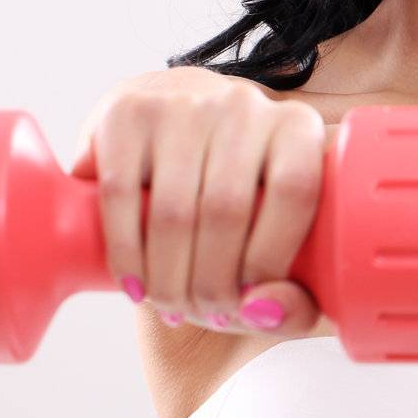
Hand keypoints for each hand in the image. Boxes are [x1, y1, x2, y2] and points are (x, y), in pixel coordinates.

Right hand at [70, 65, 325, 337]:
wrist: (170, 130)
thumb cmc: (237, 200)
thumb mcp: (278, 238)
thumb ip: (296, 295)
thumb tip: (263, 310)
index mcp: (297, 127)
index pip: (294, 191)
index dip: (270, 258)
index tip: (250, 301)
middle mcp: (243, 105)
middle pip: (226, 210)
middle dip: (211, 285)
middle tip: (204, 314)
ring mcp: (182, 104)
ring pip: (173, 212)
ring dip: (169, 281)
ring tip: (172, 307)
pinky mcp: (126, 114)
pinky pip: (121, 195)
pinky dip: (127, 255)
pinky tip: (136, 288)